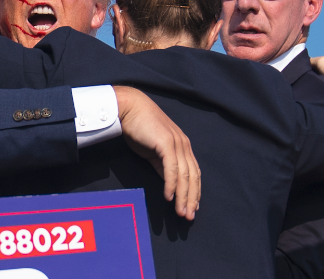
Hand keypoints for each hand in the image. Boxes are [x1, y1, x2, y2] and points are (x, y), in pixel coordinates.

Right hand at [114, 86, 200, 219]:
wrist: (128, 108)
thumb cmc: (138, 127)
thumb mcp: (153, 150)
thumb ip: (162, 164)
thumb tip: (169, 182)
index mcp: (182, 145)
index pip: (193, 172)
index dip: (195, 191)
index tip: (193, 206)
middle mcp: (183, 144)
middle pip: (193, 176)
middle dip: (191, 198)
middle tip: (189, 216)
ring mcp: (176, 143)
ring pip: (184, 175)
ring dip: (183, 196)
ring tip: (180, 211)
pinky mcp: (166, 143)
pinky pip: (172, 169)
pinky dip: (171, 185)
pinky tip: (169, 196)